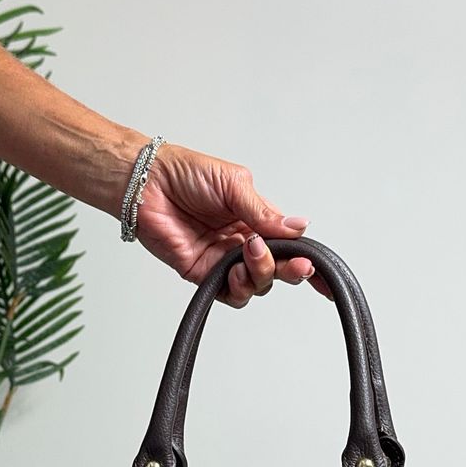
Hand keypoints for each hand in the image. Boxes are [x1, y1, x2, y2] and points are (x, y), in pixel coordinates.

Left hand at [131, 143, 329, 304]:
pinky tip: (235, 269)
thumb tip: (298, 227)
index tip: (319, 269)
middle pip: (278, 269)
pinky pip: (229, 293)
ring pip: (256, 284)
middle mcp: (242, 242)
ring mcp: (223, 259)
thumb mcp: (234, 184)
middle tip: (296, 265)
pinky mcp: (203, 273)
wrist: (146, 183)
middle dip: (290, 270)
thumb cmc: (185, 173)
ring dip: (261, 274)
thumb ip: (264, 212)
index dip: (306, 259)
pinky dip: (238, 287)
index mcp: (255, 219)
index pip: (289, 243)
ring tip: (250, 253)